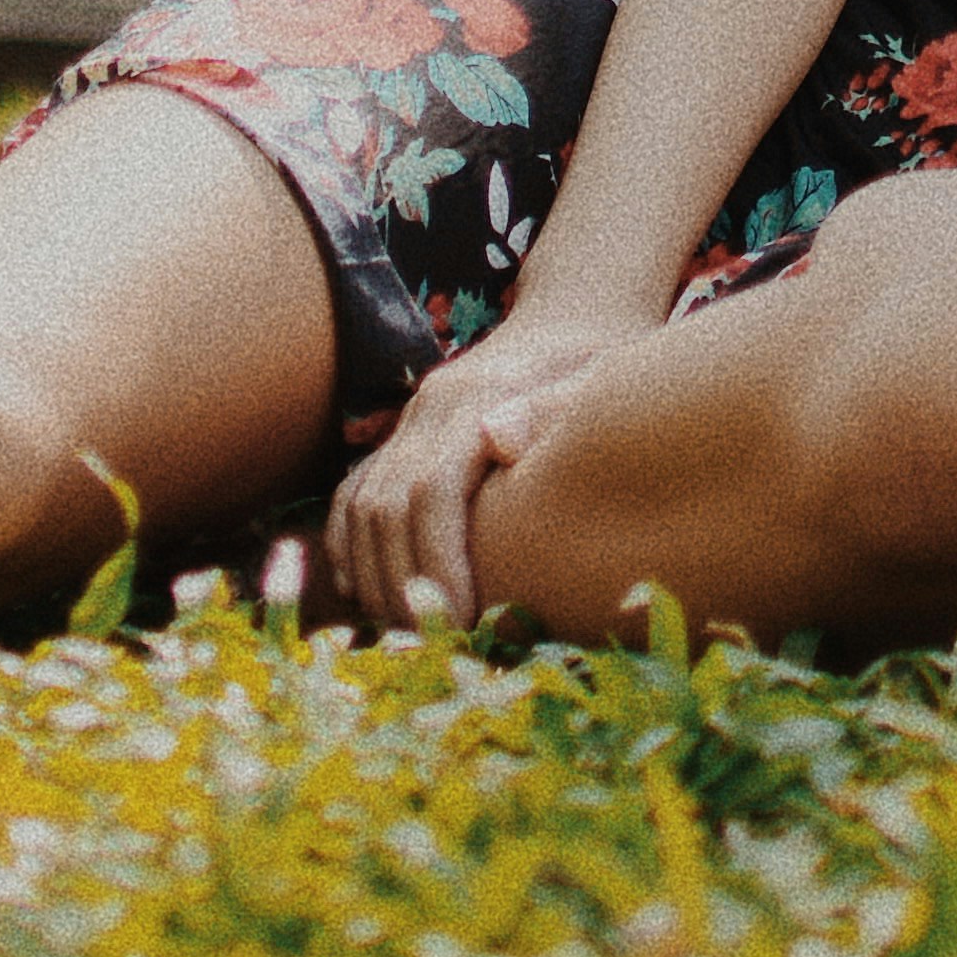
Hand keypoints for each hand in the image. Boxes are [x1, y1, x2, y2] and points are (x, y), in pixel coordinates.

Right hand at [326, 314, 628, 632]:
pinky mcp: (407, 433)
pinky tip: (365, 594)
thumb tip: (499, 439)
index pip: (431, 489)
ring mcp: (412, 419)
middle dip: (404, 585)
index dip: (437, 561)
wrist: (577, 308)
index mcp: (475, 397)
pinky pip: (356, 494)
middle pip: (388, 508)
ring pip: (363, 507)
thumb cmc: (605, 355)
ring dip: (376, 576)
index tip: (460, 621)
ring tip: (408, 636)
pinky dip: (350, 546)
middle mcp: (430, 407)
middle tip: (432, 647)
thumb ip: (555, 408)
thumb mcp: (601, 374)